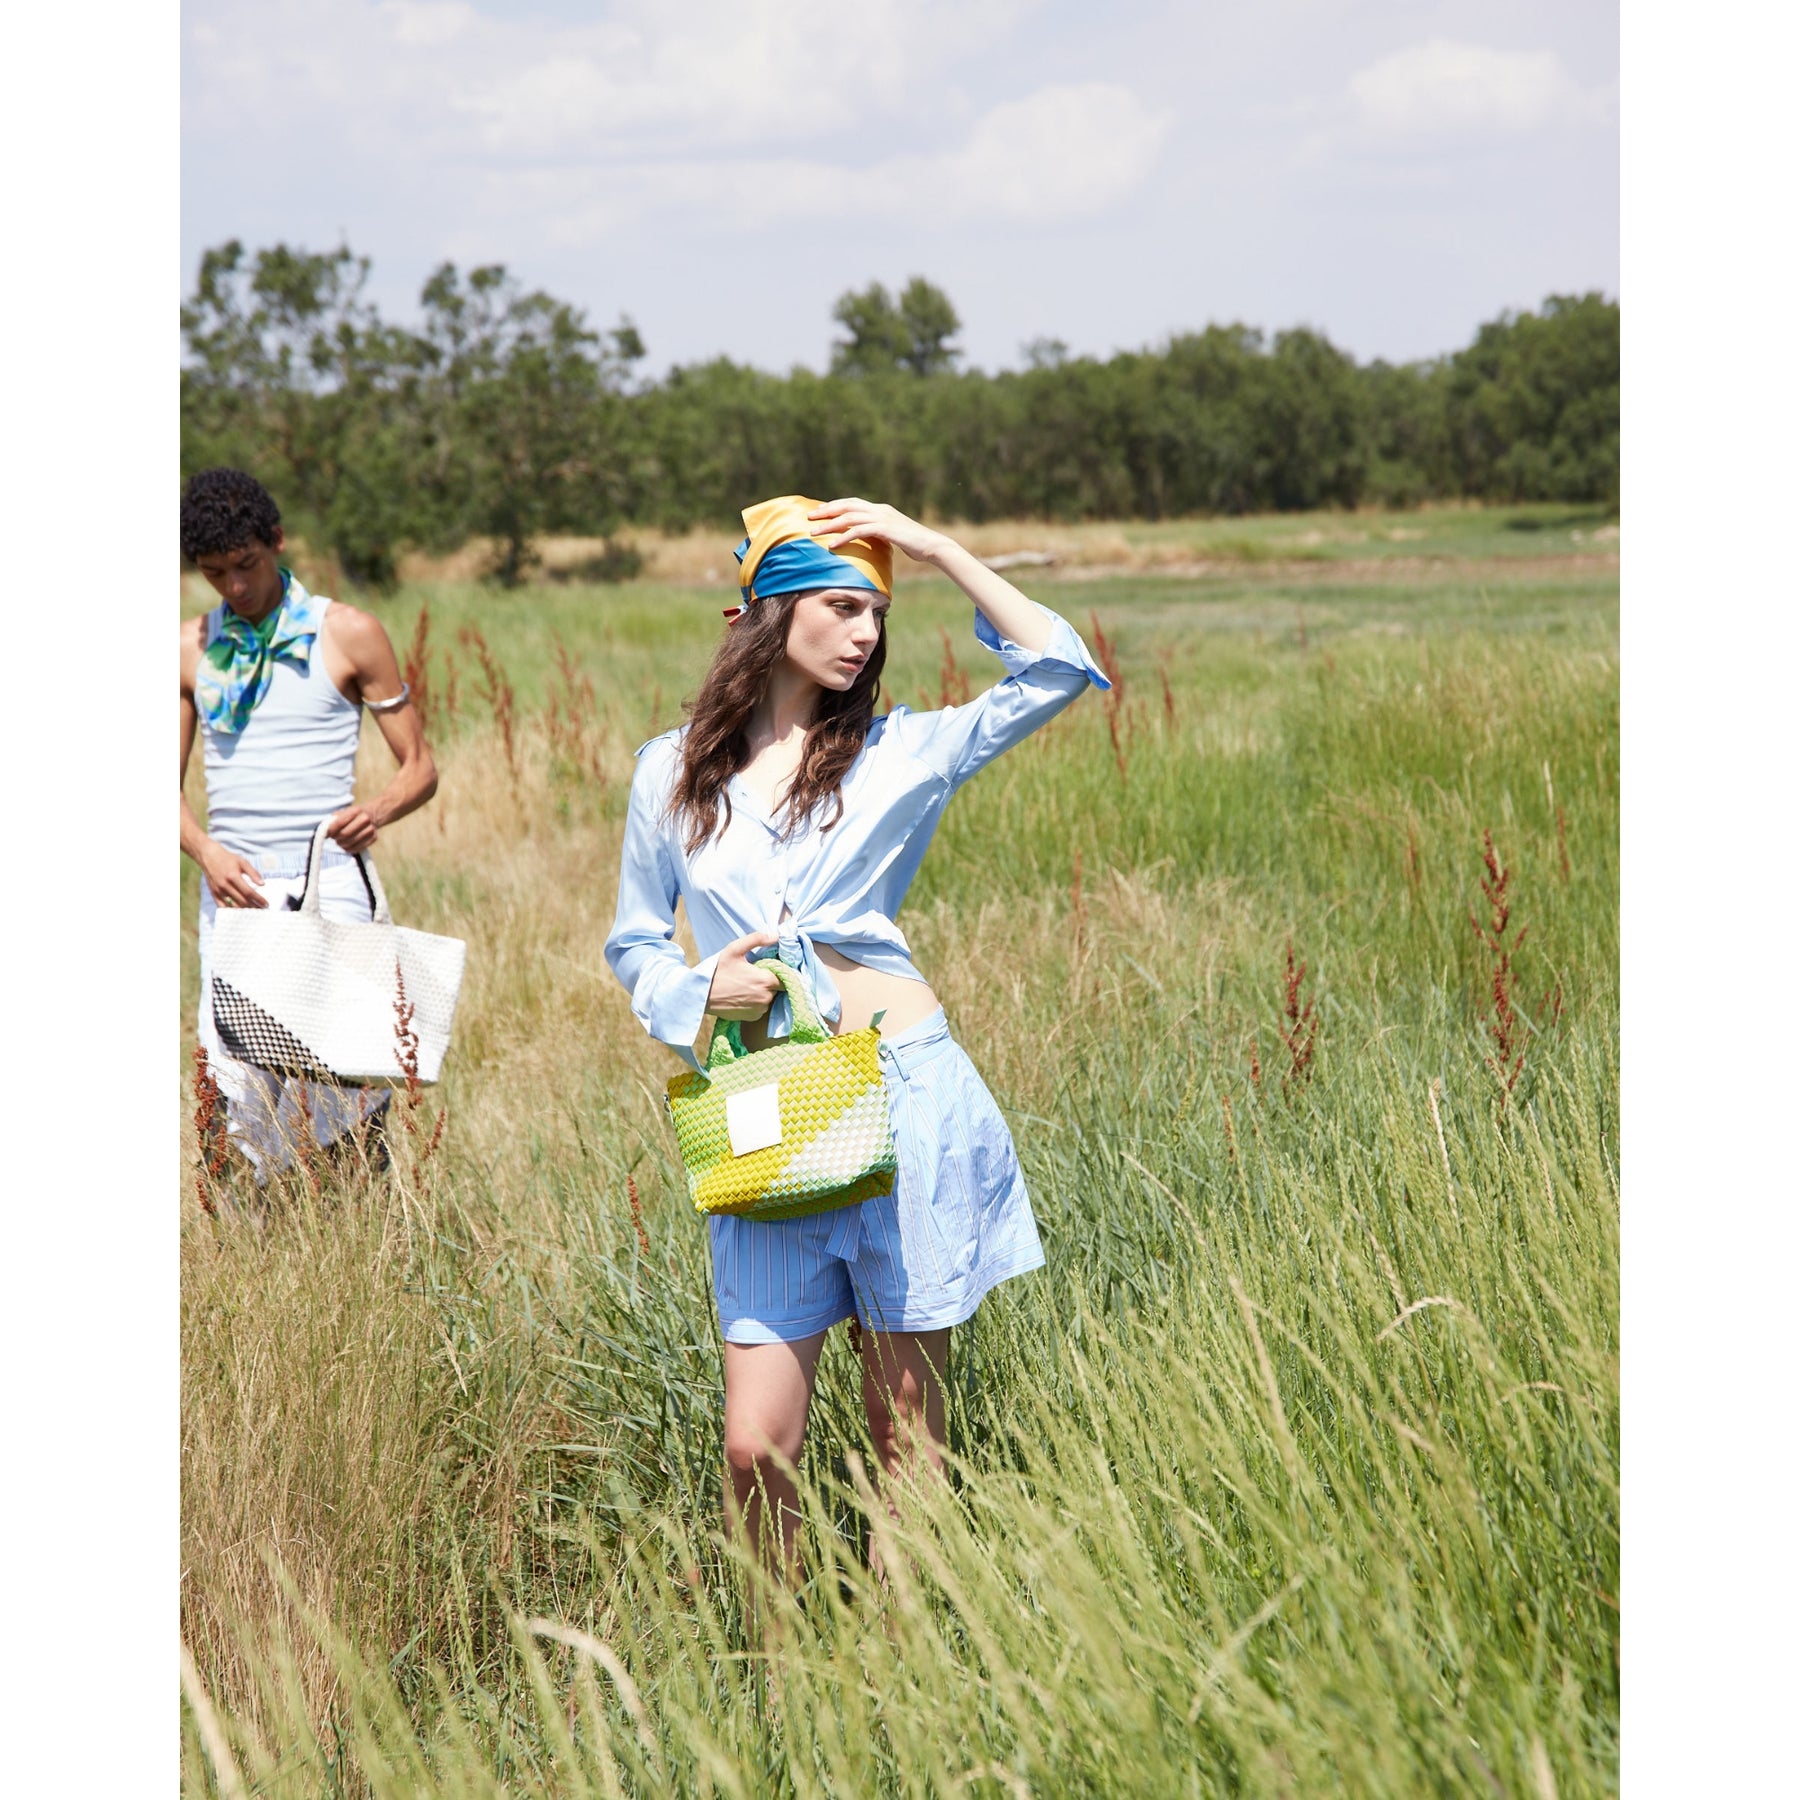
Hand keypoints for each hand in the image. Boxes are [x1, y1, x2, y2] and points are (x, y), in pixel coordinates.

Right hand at [201, 842, 266, 909]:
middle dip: (254, 907)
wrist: (209, 856)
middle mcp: (225, 885)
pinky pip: (222, 906)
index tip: (266, 904)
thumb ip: (253, 873)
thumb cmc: (228, 858)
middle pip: (242, 900)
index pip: (248, 892)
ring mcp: (218, 890)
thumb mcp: (242, 862)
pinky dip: (231, 911)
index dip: (258, 899)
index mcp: (233, 876)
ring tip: (253, 912)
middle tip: (262, 910)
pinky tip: (239, 913)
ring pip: (232, 905)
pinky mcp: (213, 893)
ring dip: (244, 910)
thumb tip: (263, 884)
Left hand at [325, 804, 379, 853]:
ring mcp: (370, 829)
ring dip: (342, 844)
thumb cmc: (352, 816)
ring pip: (351, 843)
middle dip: (336, 838)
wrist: (371, 815)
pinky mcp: (373, 838)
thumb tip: (324, 832)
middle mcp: (365, 819)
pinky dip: (348, 848)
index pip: (340, 823)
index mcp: (356, 810)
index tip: (326, 834)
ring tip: (340, 841)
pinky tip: (346, 844)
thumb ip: (333, 820)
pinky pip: (357, 848)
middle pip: (345, 834)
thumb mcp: (342, 813)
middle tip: (334, 837)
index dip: (331, 830)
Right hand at [707, 929, 782, 1020]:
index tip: (769, 968)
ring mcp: (760, 1009)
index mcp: (765, 980)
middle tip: (753, 975)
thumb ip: (756, 939)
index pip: (786, 976)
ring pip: (769, 998)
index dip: (779, 972)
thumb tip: (776, 936)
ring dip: (763, 992)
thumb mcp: (734, 949)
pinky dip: (756, 1002)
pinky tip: (743, 996)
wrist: (702, 995)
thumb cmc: (718, 971)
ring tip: (746, 986)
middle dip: (769, 981)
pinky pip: (761, 1008)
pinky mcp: (753, 1017)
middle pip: (777, 988)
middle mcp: (766, 997)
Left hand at [808, 497, 947, 566]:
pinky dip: (843, 537)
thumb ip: (881, 535)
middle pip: (846, 506)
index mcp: (881, 509)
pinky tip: (831, 545)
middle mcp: (880, 509)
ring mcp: (882, 517)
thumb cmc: (916, 545)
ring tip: (814, 533)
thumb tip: (872, 541)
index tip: (820, 511)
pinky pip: (858, 531)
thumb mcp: (895, 537)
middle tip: (809, 517)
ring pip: (849, 518)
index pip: (853, 503)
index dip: (835, 505)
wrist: (932, 546)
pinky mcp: (884, 529)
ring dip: (829, 525)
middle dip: (826, 511)